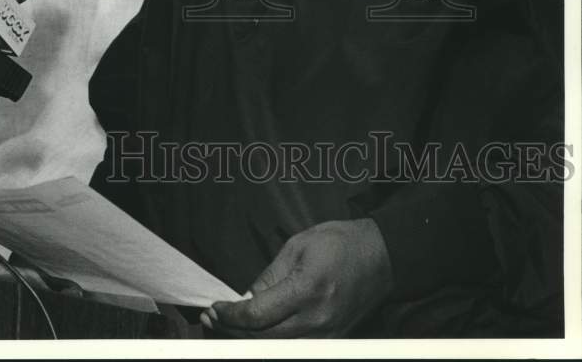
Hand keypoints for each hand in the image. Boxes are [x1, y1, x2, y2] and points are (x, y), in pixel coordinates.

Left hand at [201, 218, 392, 337]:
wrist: (382, 257)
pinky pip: (292, 347)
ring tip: (225, 327)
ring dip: (247, 340)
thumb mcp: (298, 245)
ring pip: (276, 349)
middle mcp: (317, 321)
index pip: (258, 315)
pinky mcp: (331, 341)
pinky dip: (268, 342)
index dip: (231, 315)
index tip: (214, 307)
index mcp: (307, 290)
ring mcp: (327, 336)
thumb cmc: (339, 242)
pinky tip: (252, 332)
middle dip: (232, 331)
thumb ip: (269, 276)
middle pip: (263, 340)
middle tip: (211, 318)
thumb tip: (245, 299)